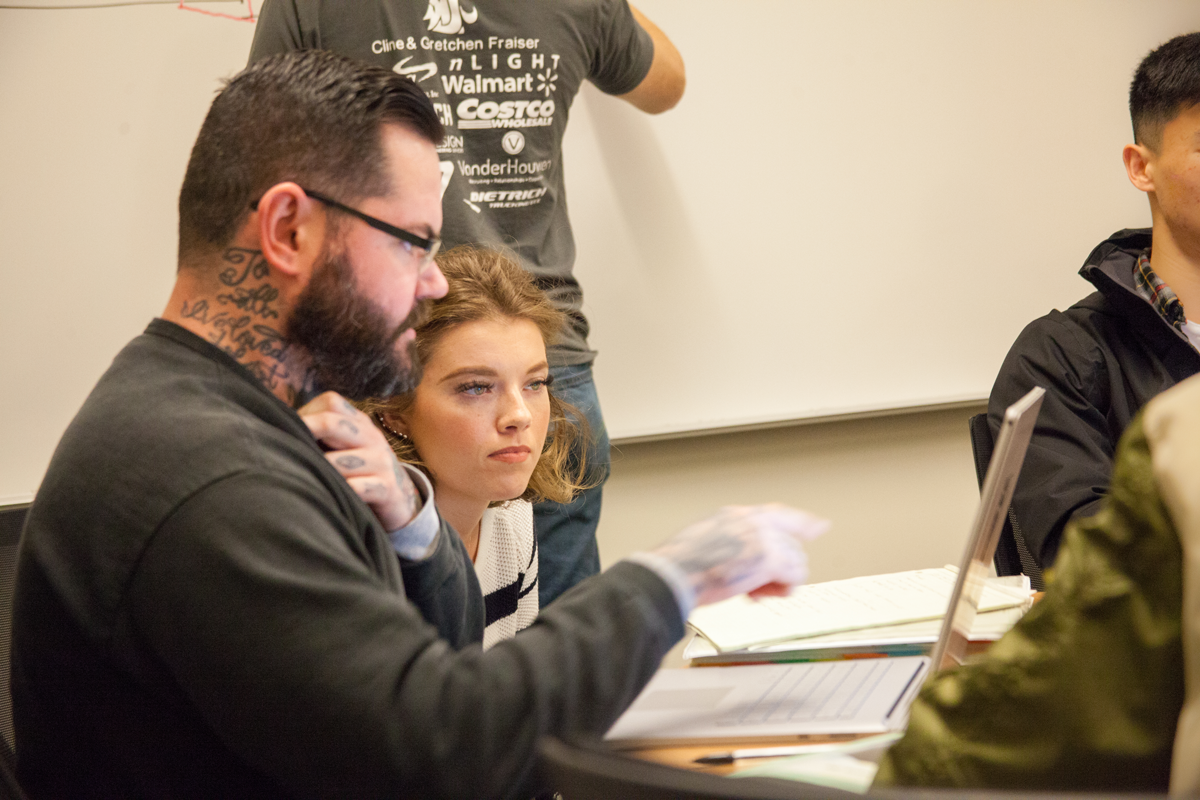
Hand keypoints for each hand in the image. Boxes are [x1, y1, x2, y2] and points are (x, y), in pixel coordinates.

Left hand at [298, 392, 419, 530]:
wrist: (400, 500)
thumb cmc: (359, 473)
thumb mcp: (345, 449)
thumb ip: (321, 437)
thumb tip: (277, 429)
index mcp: (359, 423)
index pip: (331, 402)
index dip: (305, 414)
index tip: (285, 432)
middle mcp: (373, 437)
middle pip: (333, 423)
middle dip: (306, 435)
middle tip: (285, 453)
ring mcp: (382, 462)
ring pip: (340, 461)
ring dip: (319, 472)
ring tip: (305, 480)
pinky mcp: (388, 489)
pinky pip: (358, 488)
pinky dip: (340, 493)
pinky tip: (330, 499)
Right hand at [649, 505, 828, 606]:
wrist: (673, 575)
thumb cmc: (680, 565)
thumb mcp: (706, 540)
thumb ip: (732, 542)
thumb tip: (748, 563)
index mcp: (735, 515)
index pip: (778, 513)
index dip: (802, 521)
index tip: (819, 525)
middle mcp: (752, 521)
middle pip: (790, 544)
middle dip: (781, 569)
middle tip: (761, 588)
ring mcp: (762, 538)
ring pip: (795, 560)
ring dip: (781, 582)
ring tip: (759, 593)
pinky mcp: (767, 559)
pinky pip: (793, 575)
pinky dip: (783, 589)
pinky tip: (766, 595)